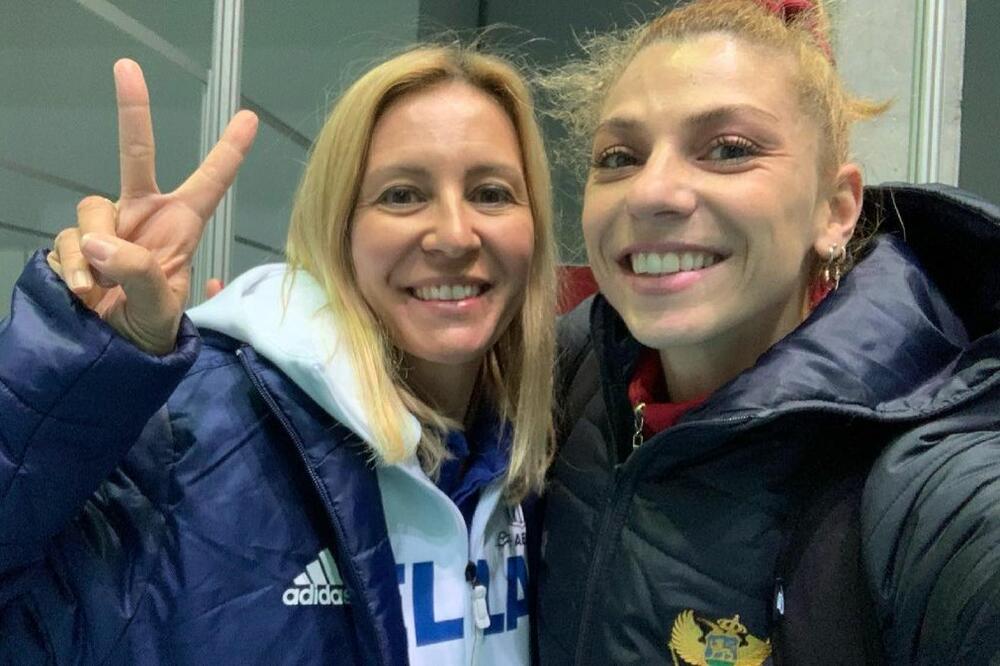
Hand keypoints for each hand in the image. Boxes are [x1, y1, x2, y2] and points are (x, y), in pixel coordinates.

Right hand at [46, 59, 257, 353]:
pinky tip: (87, 293)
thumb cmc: (153, 326)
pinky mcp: (77, 243)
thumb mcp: (161, 307)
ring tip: (106, 290)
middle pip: (137, 154)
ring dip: (97, 251)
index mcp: (181, 225)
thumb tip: (98, 240)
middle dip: (133, 111)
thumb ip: (138, 272)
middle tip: (127, 67)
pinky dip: (75, 269)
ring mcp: (108, 227)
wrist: (116, 352)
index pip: (210, 182)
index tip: (249, 118)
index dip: (229, 151)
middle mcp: (144, 216)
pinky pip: (69, 242)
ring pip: (92, 211)